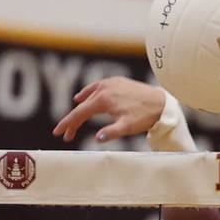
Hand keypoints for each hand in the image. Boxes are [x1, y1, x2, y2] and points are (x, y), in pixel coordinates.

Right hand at [51, 76, 165, 143]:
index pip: (79, 113)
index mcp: (103, 100)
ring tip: (72, 118)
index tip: (59, 134)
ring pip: (88, 96)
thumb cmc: (144, 116)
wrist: (160, 102)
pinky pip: (96, 87)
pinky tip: (83, 96)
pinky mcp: (116, 81)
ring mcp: (109, 83)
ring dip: (79, 107)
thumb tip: (98, 138)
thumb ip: (112, 132)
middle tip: (67, 135)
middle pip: (82, 106)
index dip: (68, 124)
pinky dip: (88, 93)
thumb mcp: (128, 127)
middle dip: (73, 121)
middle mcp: (104, 88)